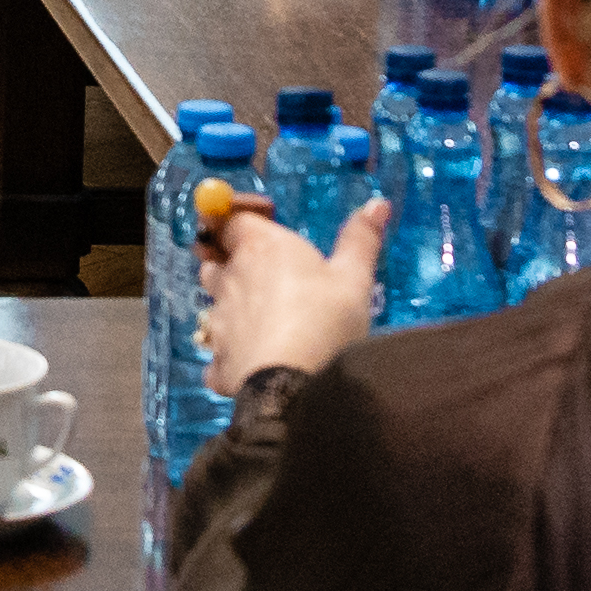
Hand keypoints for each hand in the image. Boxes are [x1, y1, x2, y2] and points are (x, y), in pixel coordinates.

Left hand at [201, 195, 381, 395]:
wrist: (294, 388)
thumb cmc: (326, 322)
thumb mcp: (354, 279)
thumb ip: (361, 239)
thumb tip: (377, 202)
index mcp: (259, 249)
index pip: (231, 219)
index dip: (241, 221)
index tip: (261, 228)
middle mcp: (230, 280)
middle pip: (215, 261)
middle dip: (231, 264)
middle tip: (265, 278)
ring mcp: (218, 323)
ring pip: (213, 306)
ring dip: (230, 308)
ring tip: (264, 323)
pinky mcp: (216, 362)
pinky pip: (217, 353)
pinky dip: (231, 355)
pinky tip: (254, 365)